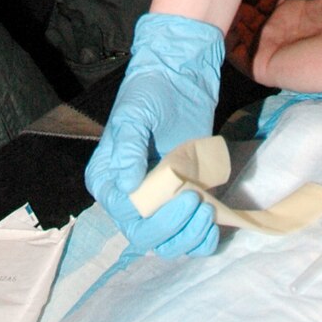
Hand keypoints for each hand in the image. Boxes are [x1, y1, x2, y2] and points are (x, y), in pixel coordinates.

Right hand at [86, 13, 224, 256]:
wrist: (180, 78)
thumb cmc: (150, 92)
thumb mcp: (134, 115)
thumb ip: (128, 148)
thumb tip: (126, 186)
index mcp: (107, 180)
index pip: (127, 216)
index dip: (157, 218)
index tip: (187, 196)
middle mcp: (127, 198)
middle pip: (147, 236)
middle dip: (176, 229)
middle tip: (201, 206)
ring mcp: (155, 202)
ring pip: (168, 242)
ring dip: (190, 237)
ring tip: (210, 214)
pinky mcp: (179, 200)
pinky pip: (187, 234)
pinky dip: (201, 237)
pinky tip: (215, 224)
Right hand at [227, 0, 321, 98]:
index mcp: (298, 14)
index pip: (267, 2)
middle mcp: (282, 31)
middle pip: (249, 16)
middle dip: (233, 0)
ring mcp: (271, 49)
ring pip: (239, 32)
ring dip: (224, 16)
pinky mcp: (264, 64)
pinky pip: (236, 53)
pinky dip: (222, 38)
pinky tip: (213, 17)